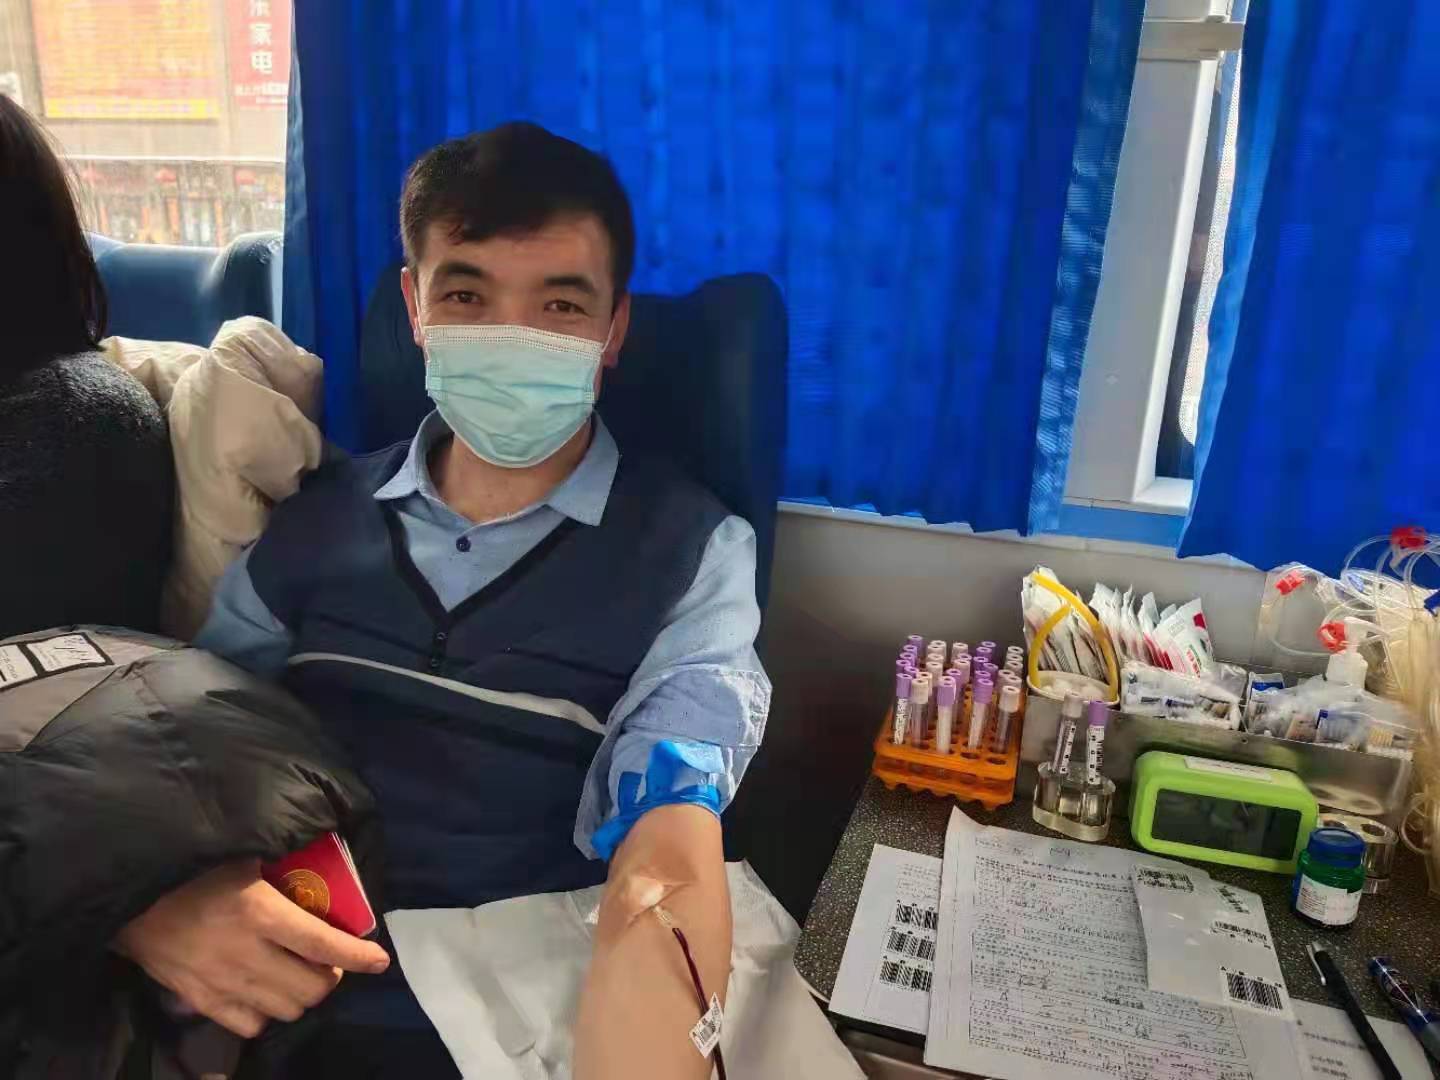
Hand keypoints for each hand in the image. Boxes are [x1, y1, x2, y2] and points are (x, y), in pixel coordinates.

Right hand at [115, 859, 389, 1037]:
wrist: (129, 895)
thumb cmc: (191, 866)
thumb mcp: (243, 853)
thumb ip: (285, 860)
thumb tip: (325, 853)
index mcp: (261, 912)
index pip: (323, 944)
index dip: (357, 956)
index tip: (379, 960)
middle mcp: (246, 954)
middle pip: (311, 988)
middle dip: (331, 975)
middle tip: (328, 959)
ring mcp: (221, 983)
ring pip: (286, 1010)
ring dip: (302, 994)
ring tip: (299, 973)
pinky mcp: (199, 1000)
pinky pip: (249, 1024)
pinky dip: (267, 1011)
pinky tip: (265, 990)